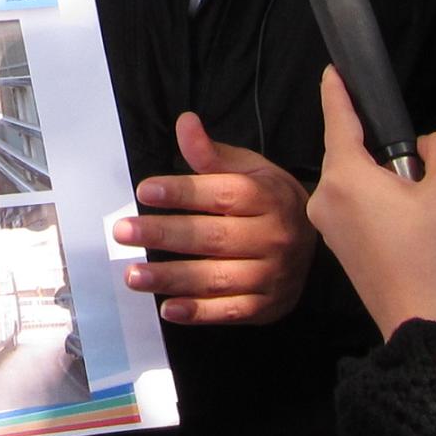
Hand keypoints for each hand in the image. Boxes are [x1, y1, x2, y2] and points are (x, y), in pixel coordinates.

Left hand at [110, 113, 312, 324]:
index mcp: (267, 197)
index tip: (144, 190)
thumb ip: (212, 153)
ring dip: (171, 278)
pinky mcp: (266, 306)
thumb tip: (185, 122)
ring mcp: (271, 275)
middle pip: (212, 237)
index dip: (182, 192)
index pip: (220, 194)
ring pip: (216, 278)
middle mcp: (272, 237)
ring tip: (132, 275)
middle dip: (164, 234)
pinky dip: (199, 312)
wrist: (312, 243)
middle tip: (122, 232)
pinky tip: (168, 309)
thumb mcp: (249, 169)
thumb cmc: (269, 200)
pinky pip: (230, 311)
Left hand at [304, 68, 435, 335]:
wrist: (422, 321)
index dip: (337, 91)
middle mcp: (325, 196)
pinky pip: (351, 206)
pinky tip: (404, 218)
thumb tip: (426, 145)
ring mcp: (326, 224)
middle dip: (374, 146)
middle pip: (345, 152)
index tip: (332, 70)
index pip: (338, 119)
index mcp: (346, 176)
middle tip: (414, 163)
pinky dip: (373, 201)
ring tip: (417, 199)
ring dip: (377, 178)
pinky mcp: (337, 246)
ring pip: (350, 181)